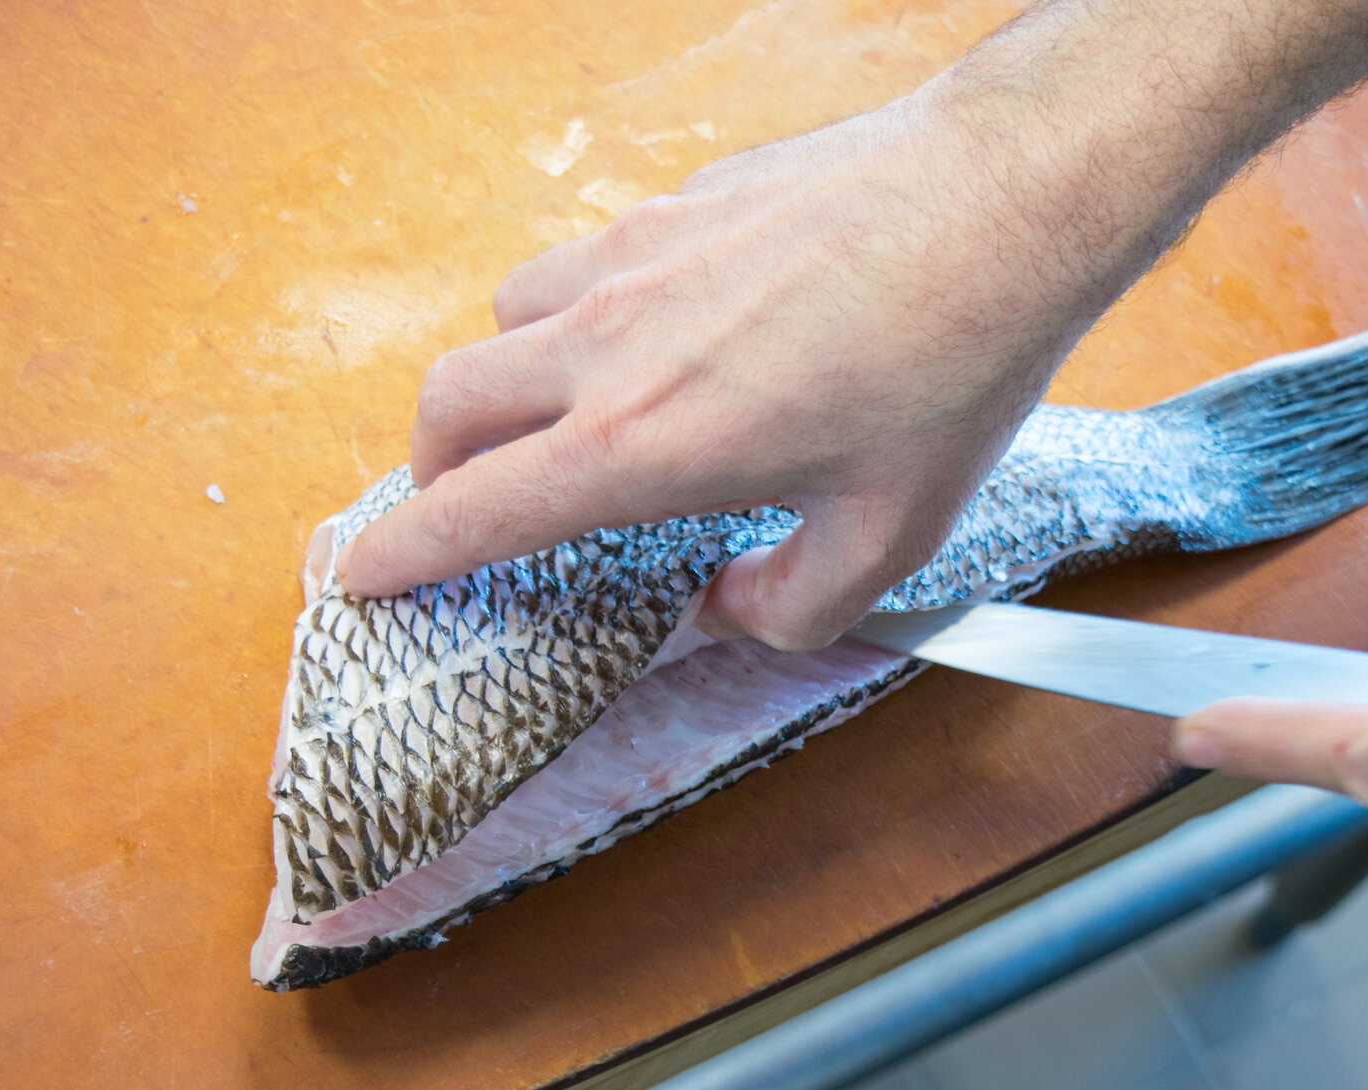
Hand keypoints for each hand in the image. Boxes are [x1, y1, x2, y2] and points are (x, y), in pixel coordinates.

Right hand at [328, 97, 1108, 649]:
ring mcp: (636, 257)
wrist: (1003, 201)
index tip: (365, 578)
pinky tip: (650, 335)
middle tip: (459, 507)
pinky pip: (580, 260)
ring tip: (552, 420)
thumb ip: (785, 607)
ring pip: (503, 317)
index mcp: (641, 445)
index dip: (403, 555)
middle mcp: (611, 343)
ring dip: (499, 382)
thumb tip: (724, 611)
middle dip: (430, 469)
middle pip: (448, 402)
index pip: (472, 510)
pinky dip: (573, 313)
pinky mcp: (678, 202)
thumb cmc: (952, 368)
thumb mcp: (886, 541)